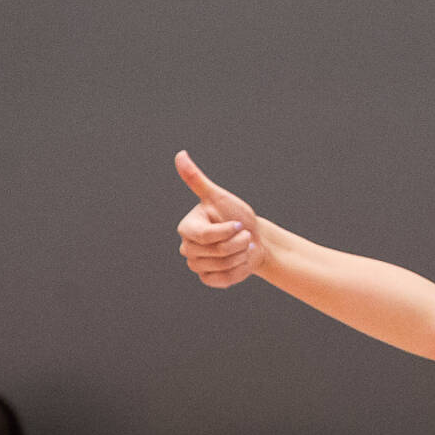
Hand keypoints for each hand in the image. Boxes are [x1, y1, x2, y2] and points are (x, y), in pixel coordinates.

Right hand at [176, 151, 265, 288]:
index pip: (208, 235)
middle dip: (239, 242)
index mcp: (187, 228)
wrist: (254, 238)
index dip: (229, 230)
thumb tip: (180, 154)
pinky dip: (239, 270)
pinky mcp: (208, 279)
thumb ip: (196, 180)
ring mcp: (197, 265)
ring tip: (242, 247)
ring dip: (241, 256)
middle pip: (219, 251)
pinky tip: (240, 261)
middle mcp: (187, 248)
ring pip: (224, 266)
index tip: (239, 223)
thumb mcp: (218, 196)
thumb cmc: (236, 215)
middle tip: (243, 235)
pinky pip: (225, 280)